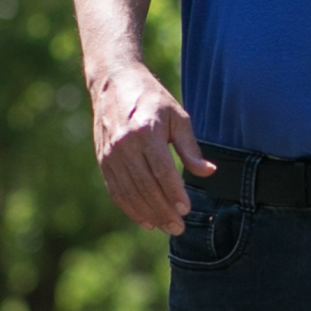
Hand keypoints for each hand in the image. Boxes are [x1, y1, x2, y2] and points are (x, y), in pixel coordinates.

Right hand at [88, 59, 211, 232]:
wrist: (115, 82)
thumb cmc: (153, 99)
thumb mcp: (178, 117)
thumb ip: (191, 148)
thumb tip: (208, 172)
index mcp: (146, 131)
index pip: (161, 170)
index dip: (174, 193)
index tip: (186, 210)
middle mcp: (124, 145)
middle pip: (145, 186)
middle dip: (163, 211)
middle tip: (178, 228)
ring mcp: (110, 154)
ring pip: (130, 193)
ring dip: (148, 214)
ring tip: (165, 228)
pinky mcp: (102, 160)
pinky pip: (116, 190)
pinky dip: (130, 209)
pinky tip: (145, 220)